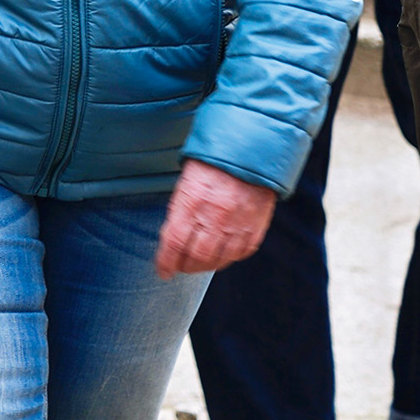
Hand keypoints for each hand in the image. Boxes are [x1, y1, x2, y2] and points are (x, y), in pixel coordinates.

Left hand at [156, 159, 276, 273]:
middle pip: (197, 257)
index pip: (174, 243)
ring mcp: (237, 223)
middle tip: (182, 266)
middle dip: (186, 266)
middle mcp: (214, 216)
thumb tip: (172, 239)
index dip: (166, 262)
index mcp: (191, 202)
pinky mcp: (255, 226)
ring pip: (219, 260)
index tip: (163, 271)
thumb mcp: (186, 182)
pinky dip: (230, 257)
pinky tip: (223, 253)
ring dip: (206, 266)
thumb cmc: (212, 162)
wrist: (249, 148)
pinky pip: (241, 252)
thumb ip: (180, 211)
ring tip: (201, 263)